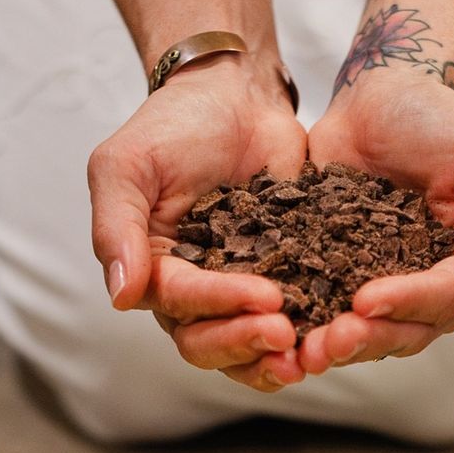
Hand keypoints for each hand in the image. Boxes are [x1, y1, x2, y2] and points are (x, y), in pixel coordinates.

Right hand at [88, 54, 307, 390]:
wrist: (234, 95)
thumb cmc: (171, 125)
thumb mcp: (125, 166)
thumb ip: (115, 227)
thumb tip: (121, 297)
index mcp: (153, 271)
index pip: (181, 305)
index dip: (220, 306)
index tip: (264, 297)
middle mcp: (194, 292)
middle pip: (210, 343)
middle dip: (246, 343)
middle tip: (286, 333)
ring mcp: (241, 290)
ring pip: (249, 346)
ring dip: (274, 357)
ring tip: (310, 356)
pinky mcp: (284, 279)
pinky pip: (296, 318)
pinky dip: (312, 332)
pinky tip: (338, 333)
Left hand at [301, 69, 453, 373]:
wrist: (378, 95)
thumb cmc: (443, 120)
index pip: (445, 299)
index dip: (408, 304)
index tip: (367, 301)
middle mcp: (429, 286)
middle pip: (405, 330)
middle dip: (367, 338)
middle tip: (328, 342)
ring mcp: (381, 285)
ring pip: (365, 332)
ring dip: (336, 345)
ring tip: (304, 352)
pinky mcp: (337, 277)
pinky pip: (324, 310)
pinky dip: (306, 325)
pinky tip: (280, 332)